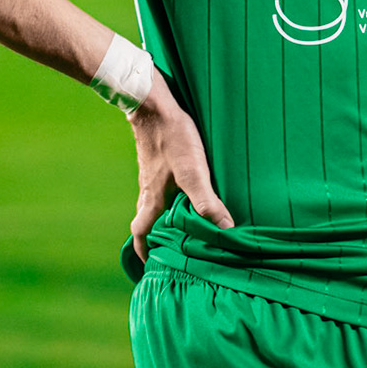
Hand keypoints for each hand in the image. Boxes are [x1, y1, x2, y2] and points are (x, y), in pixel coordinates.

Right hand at [127, 70, 233, 260]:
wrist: (152, 103)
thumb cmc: (172, 138)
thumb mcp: (192, 171)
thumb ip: (207, 201)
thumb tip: (225, 229)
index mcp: (152, 199)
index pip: (141, 232)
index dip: (144, 250)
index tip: (147, 265)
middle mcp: (148, 189)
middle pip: (145, 219)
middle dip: (153, 236)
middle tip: (165, 247)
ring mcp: (151, 173)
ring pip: (153, 202)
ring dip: (162, 215)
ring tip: (179, 222)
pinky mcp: (157, 157)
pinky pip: (160, 184)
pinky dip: (169, 194)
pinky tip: (184, 187)